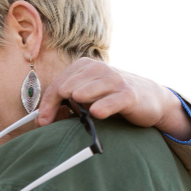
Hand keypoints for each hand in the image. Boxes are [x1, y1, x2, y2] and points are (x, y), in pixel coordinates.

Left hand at [38, 58, 190, 139]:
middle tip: (50, 123)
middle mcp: (99, 70)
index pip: (59, 84)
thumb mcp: (89, 97)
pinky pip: (113, 100)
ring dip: (79, 101)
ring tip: (74, 109)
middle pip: (69, 86)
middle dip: (57, 105)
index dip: (47, 103)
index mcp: (85, 67)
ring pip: (89, 89)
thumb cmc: (113, 97)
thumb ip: (68, 104)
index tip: (41, 120)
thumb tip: (42, 118)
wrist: (149, 98)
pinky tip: (96, 113)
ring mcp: (114, 81)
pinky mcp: (128, 95)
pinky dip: (104, 106)